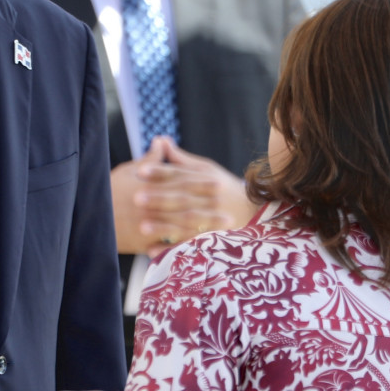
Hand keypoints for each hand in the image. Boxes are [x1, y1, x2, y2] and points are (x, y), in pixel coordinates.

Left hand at [110, 137, 255, 253]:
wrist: (254, 214)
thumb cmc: (224, 188)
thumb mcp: (206, 170)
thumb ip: (181, 160)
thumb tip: (161, 140)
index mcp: (207, 178)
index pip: (181, 174)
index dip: (161, 172)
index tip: (140, 171)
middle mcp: (211, 198)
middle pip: (183, 197)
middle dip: (160, 198)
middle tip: (136, 198)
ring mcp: (213, 220)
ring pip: (187, 222)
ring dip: (164, 225)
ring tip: (142, 227)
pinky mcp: (212, 239)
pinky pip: (191, 245)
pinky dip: (172, 249)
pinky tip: (153, 251)